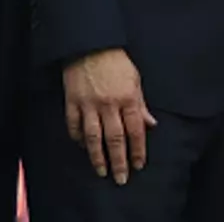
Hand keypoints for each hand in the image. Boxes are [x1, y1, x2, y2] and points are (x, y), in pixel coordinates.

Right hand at [63, 48, 156, 184]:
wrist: (90, 44)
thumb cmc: (116, 61)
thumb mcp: (135, 79)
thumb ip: (141, 104)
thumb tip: (151, 125)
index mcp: (128, 98)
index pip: (135, 130)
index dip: (137, 150)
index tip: (138, 165)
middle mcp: (109, 104)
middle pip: (115, 139)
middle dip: (119, 161)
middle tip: (121, 179)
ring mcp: (89, 104)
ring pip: (94, 137)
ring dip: (98, 157)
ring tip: (102, 171)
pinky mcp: (72, 101)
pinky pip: (74, 125)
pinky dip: (77, 138)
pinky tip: (82, 147)